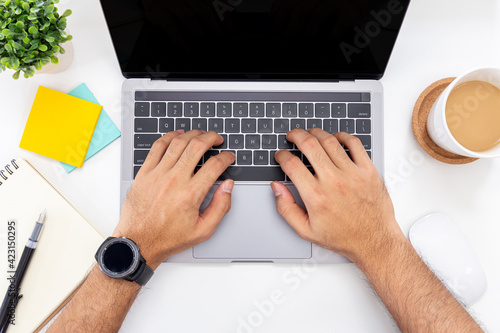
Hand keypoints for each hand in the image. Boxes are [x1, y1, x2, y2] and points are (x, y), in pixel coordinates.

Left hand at [113, 130, 235, 268]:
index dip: (226, 157)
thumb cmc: (168, 237)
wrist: (139, 242)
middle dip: (211, 138)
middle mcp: (174, 180)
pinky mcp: (144, 173)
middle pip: (197, 146)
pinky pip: (157, 147)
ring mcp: (157, 174)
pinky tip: (177, 135)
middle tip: (217, 139)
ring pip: (178, 143)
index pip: (214, 165)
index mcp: (191, 194)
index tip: (228, 157)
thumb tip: (228, 186)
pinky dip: (169, 137)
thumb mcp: (203, 230)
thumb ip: (221, 207)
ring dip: (193, 134)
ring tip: (201, 134)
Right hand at [271, 129, 404, 263]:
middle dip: (296, 136)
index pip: (292, 164)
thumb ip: (286, 209)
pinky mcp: (368, 171)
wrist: (374, 242)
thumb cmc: (343, 237)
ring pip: (330, 141)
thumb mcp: (306, 230)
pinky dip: (342, 136)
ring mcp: (353, 174)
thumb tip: (277, 188)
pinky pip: (355, 144)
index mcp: (316, 196)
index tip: (281, 155)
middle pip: (309, 145)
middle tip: (292, 136)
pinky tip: (335, 138)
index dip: (282, 156)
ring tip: (310, 134)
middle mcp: (334, 182)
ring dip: (316, 132)